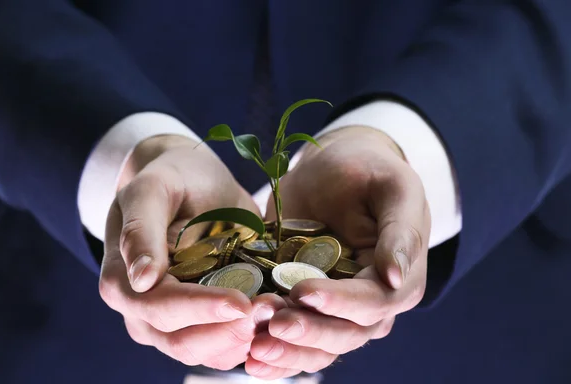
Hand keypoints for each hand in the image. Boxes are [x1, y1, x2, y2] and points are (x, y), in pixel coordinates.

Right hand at [99, 134, 280, 369]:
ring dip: (245, 339)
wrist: (192, 182)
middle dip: (228, 330)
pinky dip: (252, 339)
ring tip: (280, 312)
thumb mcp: (152, 189)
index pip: (158, 307)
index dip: (199, 308)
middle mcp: (142, 313)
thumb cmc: (172, 179)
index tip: (242, 302)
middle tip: (272, 309)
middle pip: (182, 341)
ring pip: (206, 352)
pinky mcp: (202, 324)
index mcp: (122, 280)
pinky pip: (225, 348)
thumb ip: (141, 229)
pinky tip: (277, 318)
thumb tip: (142, 280)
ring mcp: (172, 324)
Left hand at [247, 126, 429, 379]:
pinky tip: (251, 360)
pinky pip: (296, 342)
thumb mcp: (393, 188)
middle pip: (344, 334)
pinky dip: (277, 355)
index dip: (340, 302)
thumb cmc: (368, 170)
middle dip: (308, 331)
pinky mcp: (307, 307)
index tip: (303, 291)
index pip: (373, 302)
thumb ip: (401, 232)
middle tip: (271, 322)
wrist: (335, 169)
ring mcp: (337, 310)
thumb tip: (394, 278)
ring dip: (288, 351)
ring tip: (254, 345)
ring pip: (319, 347)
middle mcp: (370, 303)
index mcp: (397, 278)